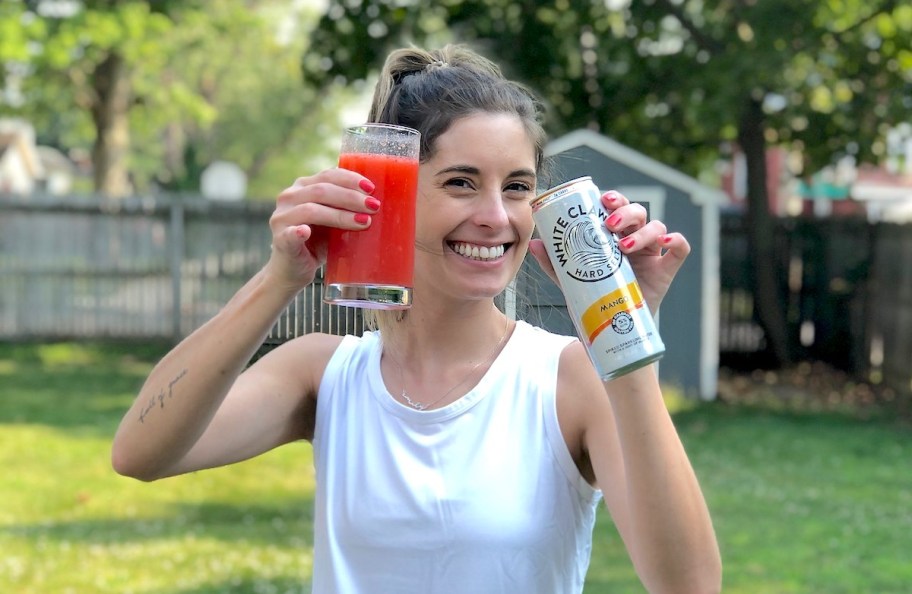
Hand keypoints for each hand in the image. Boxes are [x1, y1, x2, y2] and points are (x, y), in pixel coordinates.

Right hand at [264, 169, 378, 290]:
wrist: (293, 270)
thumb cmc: (318, 242)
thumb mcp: (334, 221)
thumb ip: (346, 208)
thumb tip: (377, 202)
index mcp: (302, 187)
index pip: (327, 176)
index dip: (350, 179)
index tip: (371, 188)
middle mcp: (289, 197)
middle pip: (322, 190)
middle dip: (351, 198)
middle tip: (374, 206)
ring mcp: (281, 218)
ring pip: (311, 210)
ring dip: (340, 215)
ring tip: (364, 222)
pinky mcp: (280, 239)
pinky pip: (290, 233)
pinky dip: (298, 232)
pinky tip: (306, 232)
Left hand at [529, 190, 689, 313]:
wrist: (610, 327)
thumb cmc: (593, 296)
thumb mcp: (570, 279)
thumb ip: (554, 262)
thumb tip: (533, 243)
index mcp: (613, 234)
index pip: (617, 208)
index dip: (613, 198)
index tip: (602, 200)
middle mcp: (634, 238)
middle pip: (637, 212)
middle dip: (625, 212)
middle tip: (609, 224)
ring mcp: (652, 253)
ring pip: (656, 226)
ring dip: (642, 231)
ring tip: (623, 246)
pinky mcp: (666, 270)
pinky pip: (680, 250)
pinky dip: (677, 240)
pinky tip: (667, 241)